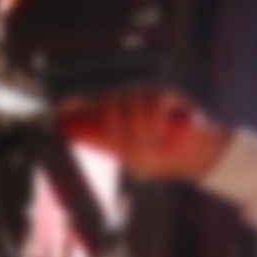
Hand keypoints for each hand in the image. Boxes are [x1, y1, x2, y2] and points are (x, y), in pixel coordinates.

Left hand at [57, 90, 230, 181]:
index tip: (60, 108)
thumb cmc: (163, 159)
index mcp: (116, 122)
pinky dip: (153, 120)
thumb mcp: (134, 159)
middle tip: (126, 140)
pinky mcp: (168, 97)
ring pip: (131, 98)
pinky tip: (159, 133)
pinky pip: (154, 101)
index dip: (74, 105)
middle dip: (113, 119)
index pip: (90, 108)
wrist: (196, 157)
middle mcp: (129, 106)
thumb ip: (114, 148)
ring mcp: (148, 99)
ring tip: (149, 142)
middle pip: (109, 98)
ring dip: (137, 124)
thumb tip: (89, 139)